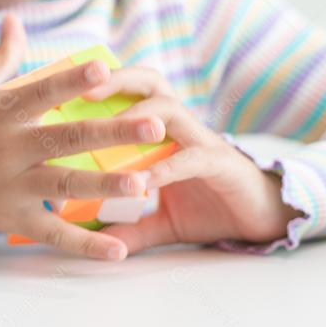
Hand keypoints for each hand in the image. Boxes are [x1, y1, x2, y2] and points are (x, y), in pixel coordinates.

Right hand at [0, 13, 164, 259]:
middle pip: (67, 139)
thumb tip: (14, 20)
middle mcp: (9, 148)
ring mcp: (11, 186)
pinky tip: (118, 251)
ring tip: (142, 185)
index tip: (105, 69)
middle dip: (112, 132)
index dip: (72, 80)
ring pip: (64, 186)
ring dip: (105, 186)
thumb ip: (1, 57)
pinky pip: (52, 234)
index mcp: (1, 111)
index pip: (42, 91)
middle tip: (153, 125)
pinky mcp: (10, 217)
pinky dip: (85, 246)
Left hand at [81, 65, 302, 255]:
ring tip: (107, 129)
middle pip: (149, 83)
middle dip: (117, 80)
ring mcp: (201, 141)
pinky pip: (189, 158)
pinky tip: (142, 180)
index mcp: (163, 131)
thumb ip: (130, 227)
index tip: (62, 89)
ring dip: (137, 118)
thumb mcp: (161, 220)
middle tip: (83, 90)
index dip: (100, 85)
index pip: (130, 92)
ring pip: (169, 110)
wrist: (262, 220)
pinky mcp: (220, 163)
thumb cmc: (209, 208)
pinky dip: (164, 167)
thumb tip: (92, 246)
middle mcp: (180, 127)